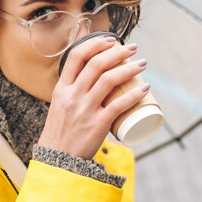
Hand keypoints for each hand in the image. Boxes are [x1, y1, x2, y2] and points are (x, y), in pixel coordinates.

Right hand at [38, 36, 148, 159]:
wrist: (57, 160)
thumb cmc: (61, 132)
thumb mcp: (60, 105)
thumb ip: (72, 91)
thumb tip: (90, 77)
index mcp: (62, 89)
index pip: (76, 56)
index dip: (95, 44)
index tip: (110, 40)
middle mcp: (73, 96)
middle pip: (97, 64)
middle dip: (118, 52)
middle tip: (133, 49)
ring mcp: (85, 110)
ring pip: (110, 80)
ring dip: (130, 68)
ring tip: (142, 64)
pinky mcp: (98, 125)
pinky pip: (118, 105)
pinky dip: (134, 95)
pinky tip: (144, 89)